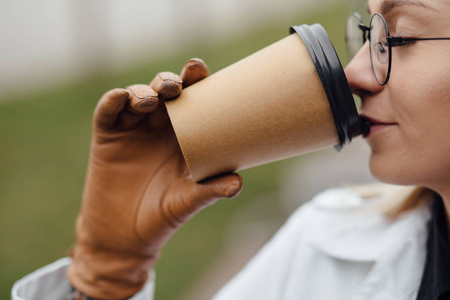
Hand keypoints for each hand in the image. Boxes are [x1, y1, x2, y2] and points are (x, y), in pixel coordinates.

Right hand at [67, 59, 242, 299]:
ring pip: (136, 96)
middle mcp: (159, 127)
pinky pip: (108, 111)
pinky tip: (121, 98)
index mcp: (185, 135)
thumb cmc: (163, 215)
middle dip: (170, 81)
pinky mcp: (107, 136)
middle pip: (165, 92)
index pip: (193, 102)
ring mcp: (132, 129)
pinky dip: (113, 101)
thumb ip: (210, 191)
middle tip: (179, 84)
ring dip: (144, 91)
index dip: (197, 83)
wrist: (125, 236)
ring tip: (152, 100)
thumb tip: (238, 182)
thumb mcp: (188, 201)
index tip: (203, 72)